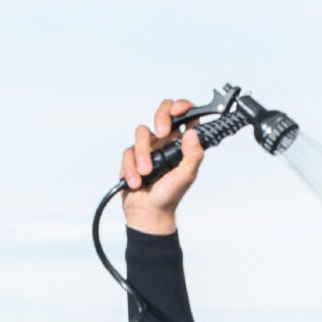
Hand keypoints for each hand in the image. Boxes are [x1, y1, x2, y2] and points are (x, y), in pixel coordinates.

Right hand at [120, 98, 205, 234]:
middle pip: (163, 113)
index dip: (183, 107)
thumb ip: (193, 156)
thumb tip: (193, 134)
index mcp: (182, 144)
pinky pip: (128, 152)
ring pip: (142, 132)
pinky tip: (137, 182)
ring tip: (147, 173)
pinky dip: (131, 168)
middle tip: (162, 132)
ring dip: (143, 153)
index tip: (180, 109)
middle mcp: (166, 142)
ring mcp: (149, 147)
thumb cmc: (169, 196)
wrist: (149, 214)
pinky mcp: (132, 155)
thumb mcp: (186, 177)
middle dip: (161, 117)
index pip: (185, 117)